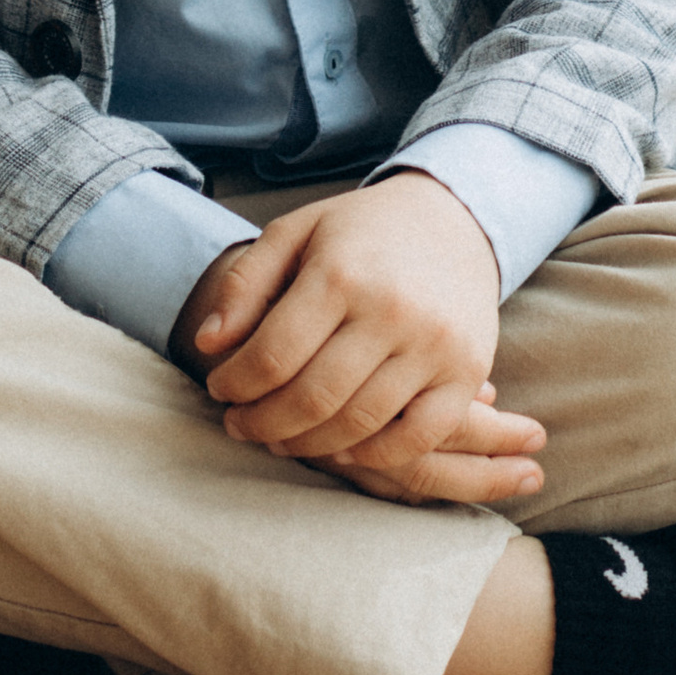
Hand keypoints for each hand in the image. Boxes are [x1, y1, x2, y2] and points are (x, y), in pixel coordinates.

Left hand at [167, 174, 544, 506]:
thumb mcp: (297, 232)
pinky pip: (416, 438)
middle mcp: (392, 310)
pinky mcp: (467, 372)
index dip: (235, 384)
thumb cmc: (362, 231)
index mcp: (342, 272)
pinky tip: (340, 447)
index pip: (274, 354)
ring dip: (307, 445)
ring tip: (279, 438)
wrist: (455, 218)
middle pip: (312, 398)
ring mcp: (434, 345)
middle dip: (262, 423)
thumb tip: (208, 344)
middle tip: (240, 425)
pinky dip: (373, 456)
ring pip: (357, 425)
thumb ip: (245, 283)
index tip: (219, 390)